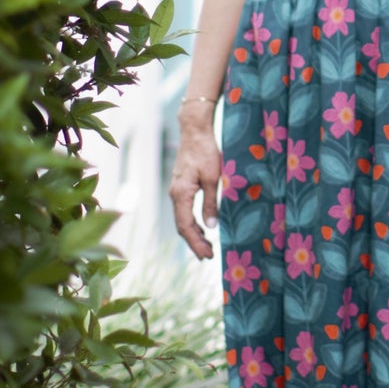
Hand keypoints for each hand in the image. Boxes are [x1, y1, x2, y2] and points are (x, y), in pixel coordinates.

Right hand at [170, 110, 222, 259]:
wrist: (194, 131)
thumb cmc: (205, 152)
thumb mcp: (214, 178)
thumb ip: (211, 203)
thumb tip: (211, 227)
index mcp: (181, 194)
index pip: (186, 226)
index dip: (196, 243)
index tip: (207, 255)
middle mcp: (174, 194)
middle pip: (181, 226)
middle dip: (194, 243)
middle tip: (208, 256)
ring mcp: (176, 191)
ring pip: (182, 219)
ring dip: (193, 234)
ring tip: (207, 246)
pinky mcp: (180, 187)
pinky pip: (183, 211)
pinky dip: (192, 223)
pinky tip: (202, 228)